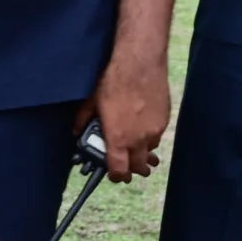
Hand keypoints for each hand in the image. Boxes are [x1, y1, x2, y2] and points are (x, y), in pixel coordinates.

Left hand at [76, 53, 169, 182]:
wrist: (140, 64)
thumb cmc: (114, 82)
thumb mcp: (92, 102)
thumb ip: (83, 120)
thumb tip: (77, 130)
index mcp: (118, 139)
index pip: (119, 169)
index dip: (116, 176)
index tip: (115, 176)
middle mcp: (138, 139)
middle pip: (138, 166)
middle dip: (133, 169)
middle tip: (128, 167)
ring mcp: (154, 130)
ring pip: (149, 150)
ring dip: (142, 152)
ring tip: (137, 148)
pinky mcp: (164, 119)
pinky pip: (157, 135)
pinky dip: (150, 137)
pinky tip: (144, 128)